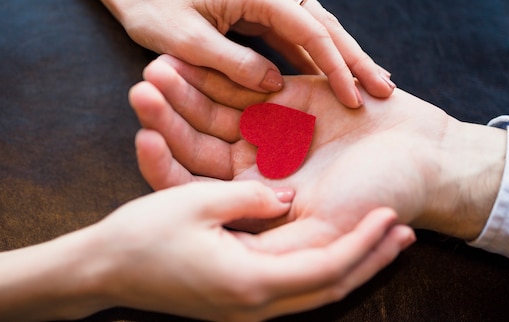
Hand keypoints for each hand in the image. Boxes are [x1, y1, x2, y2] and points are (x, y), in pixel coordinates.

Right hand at [86, 182, 413, 321]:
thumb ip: (251, 199)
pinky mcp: (236, 303)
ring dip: (351, 266)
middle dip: (371, 260)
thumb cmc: (143, 235)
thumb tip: (288, 198)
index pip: (327, 267)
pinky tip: (331, 250)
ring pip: (315, 293)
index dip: (363, 242)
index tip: (391, 216)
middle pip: (331, 288)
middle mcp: (255, 305)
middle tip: (405, 234)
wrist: (103, 272)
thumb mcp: (197, 202)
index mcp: (251, 281)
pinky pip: (294, 290)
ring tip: (381, 242)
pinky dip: (321, 269)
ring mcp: (246, 309)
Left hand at [99, 0, 394, 106]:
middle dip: (355, 58)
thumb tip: (275, 85)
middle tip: (387, 90)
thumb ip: (233, 63)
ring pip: (316, 27)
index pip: (309, 30)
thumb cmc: (154, 10)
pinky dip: (319, 54)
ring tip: (374, 86)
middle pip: (323, 25)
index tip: (356, 97)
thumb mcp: (187, 41)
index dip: (336, 65)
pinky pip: (297, 31)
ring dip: (343, 57)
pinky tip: (338, 74)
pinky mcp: (261, 3)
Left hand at [129, 55, 505, 250]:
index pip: (195, 182)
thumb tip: (214, 251)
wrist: (425, 159)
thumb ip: (271, 242)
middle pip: (198, 138)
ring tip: (157, 66)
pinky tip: (195, 54)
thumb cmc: (378, 198)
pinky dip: (223, 69)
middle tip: (140, 89)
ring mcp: (271, 126)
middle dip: (168, 115)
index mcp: (254, 197)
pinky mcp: (289, 95)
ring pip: (217, 105)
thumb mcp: (322, 233)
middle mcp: (256, 162)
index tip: (143, 137)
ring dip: (188, 87)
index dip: (166, 161)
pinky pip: (248, 80)